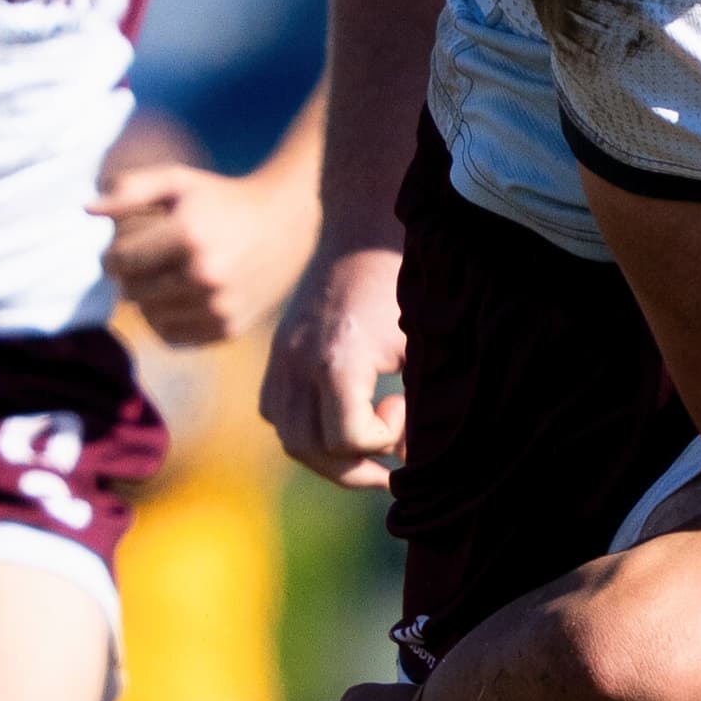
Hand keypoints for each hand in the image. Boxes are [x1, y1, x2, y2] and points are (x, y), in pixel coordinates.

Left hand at [91, 149, 316, 346]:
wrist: (287, 223)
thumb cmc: (223, 198)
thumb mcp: (178, 182)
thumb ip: (130, 190)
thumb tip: (87, 210)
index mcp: (188, 237)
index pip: (119, 262)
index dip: (111, 257)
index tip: (121, 250)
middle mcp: (204, 276)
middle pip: (132, 293)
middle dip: (131, 278)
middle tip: (145, 264)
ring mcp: (219, 307)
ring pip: (150, 318)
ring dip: (148, 301)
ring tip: (162, 281)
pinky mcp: (229, 328)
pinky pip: (174, 337)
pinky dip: (167, 322)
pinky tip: (177, 300)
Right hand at [262, 241, 407, 489]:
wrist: (365, 232)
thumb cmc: (405, 285)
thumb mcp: (423, 342)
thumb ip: (422, 402)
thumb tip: (416, 455)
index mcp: (338, 358)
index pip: (347, 439)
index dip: (384, 441)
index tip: (404, 408)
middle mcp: (299, 362)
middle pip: (310, 448)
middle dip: (355, 467)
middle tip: (392, 466)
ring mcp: (283, 359)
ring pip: (290, 436)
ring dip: (330, 455)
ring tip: (369, 447)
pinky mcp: (278, 355)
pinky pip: (277, 412)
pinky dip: (307, 428)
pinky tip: (343, 417)